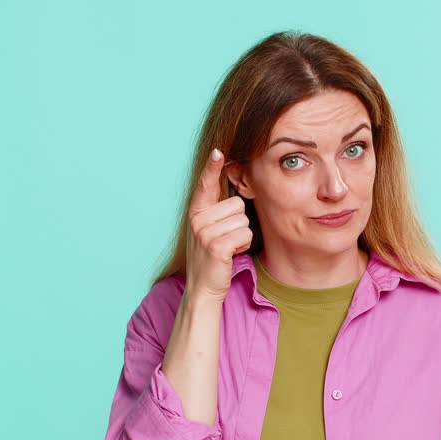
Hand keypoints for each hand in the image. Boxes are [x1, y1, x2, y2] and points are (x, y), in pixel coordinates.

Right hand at [185, 148, 253, 301]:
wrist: (203, 288)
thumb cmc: (211, 258)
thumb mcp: (208, 231)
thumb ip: (216, 211)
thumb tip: (234, 192)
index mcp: (196, 212)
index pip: (205, 185)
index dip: (212, 167)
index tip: (218, 152)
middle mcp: (197, 219)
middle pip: (237, 204)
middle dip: (239, 222)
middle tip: (226, 239)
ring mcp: (205, 232)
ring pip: (243, 220)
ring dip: (242, 236)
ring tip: (228, 247)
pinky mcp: (216, 246)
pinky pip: (244, 234)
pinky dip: (243, 245)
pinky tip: (231, 254)